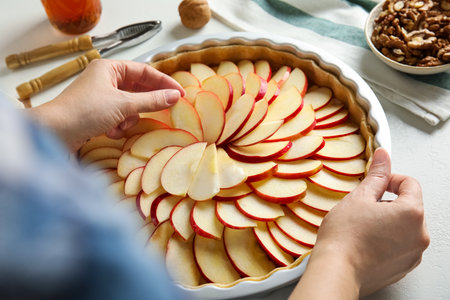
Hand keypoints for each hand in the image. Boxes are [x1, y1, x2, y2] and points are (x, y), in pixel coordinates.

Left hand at [29, 59, 183, 150]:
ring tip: (120, 125)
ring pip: (130, 105)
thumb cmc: (85, 111)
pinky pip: (119, 116)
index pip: (144, 71)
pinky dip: (118, 125)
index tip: (180, 93)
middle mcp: (105, 79)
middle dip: (145, 103)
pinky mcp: (97, 113)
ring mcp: (101, 97)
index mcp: (109, 68)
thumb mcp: (123, 105)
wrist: (55, 133)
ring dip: (129, 118)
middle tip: (167, 109)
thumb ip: (151, 100)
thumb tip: (175, 97)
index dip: (164, 82)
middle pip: (138, 89)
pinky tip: (110, 131)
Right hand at [290, 148, 429, 298]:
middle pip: (409, 206)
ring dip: (387, 221)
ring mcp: (413, 253)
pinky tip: (366, 240)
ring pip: (404, 226)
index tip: (376, 184)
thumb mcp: (359, 197)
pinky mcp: (403, 267)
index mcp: (412, 213)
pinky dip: (387, 240)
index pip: (410, 183)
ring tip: (362, 226)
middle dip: (388, 202)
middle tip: (364, 207)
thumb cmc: (344, 238)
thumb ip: (376, 175)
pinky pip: (400, 245)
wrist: (336, 271)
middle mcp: (419, 235)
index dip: (390, 179)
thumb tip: (383, 157)